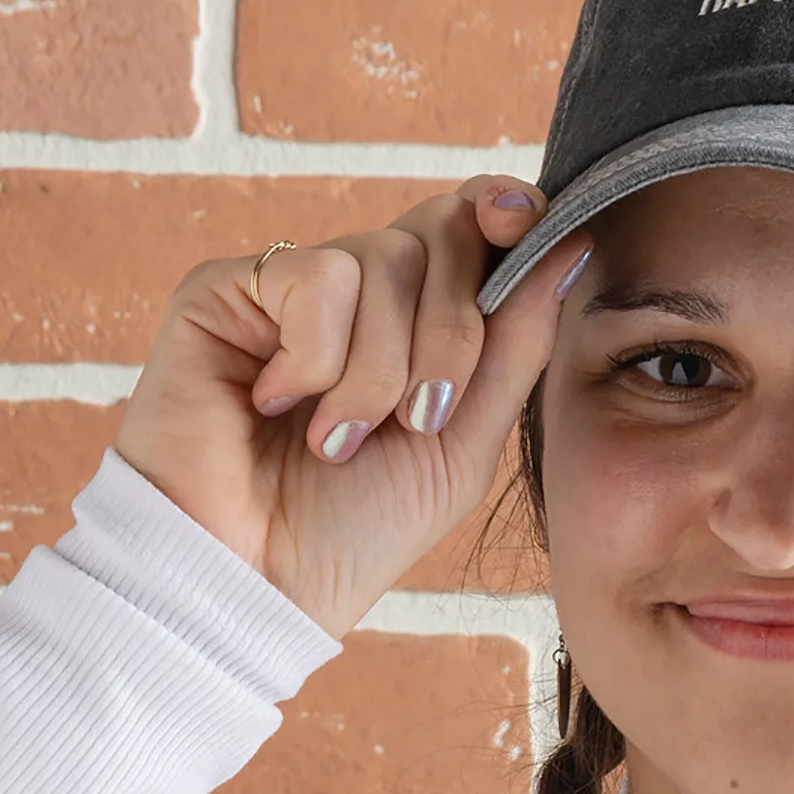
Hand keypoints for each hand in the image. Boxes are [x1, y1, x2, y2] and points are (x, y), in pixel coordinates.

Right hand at [114, 176, 590, 638]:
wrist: (258, 581)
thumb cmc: (357, 528)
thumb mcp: (466, 441)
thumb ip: (517, 344)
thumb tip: (570, 245)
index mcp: (417, 321)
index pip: (473, 226)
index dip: (504, 213)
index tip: (524, 222)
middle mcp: (355, 292)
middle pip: (444, 233)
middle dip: (453, 333)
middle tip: (418, 420)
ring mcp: (289, 288)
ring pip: (387, 259)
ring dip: (382, 371)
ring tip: (337, 439)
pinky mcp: (223, 290)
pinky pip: (317, 276)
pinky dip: (318, 358)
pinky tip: (277, 406)